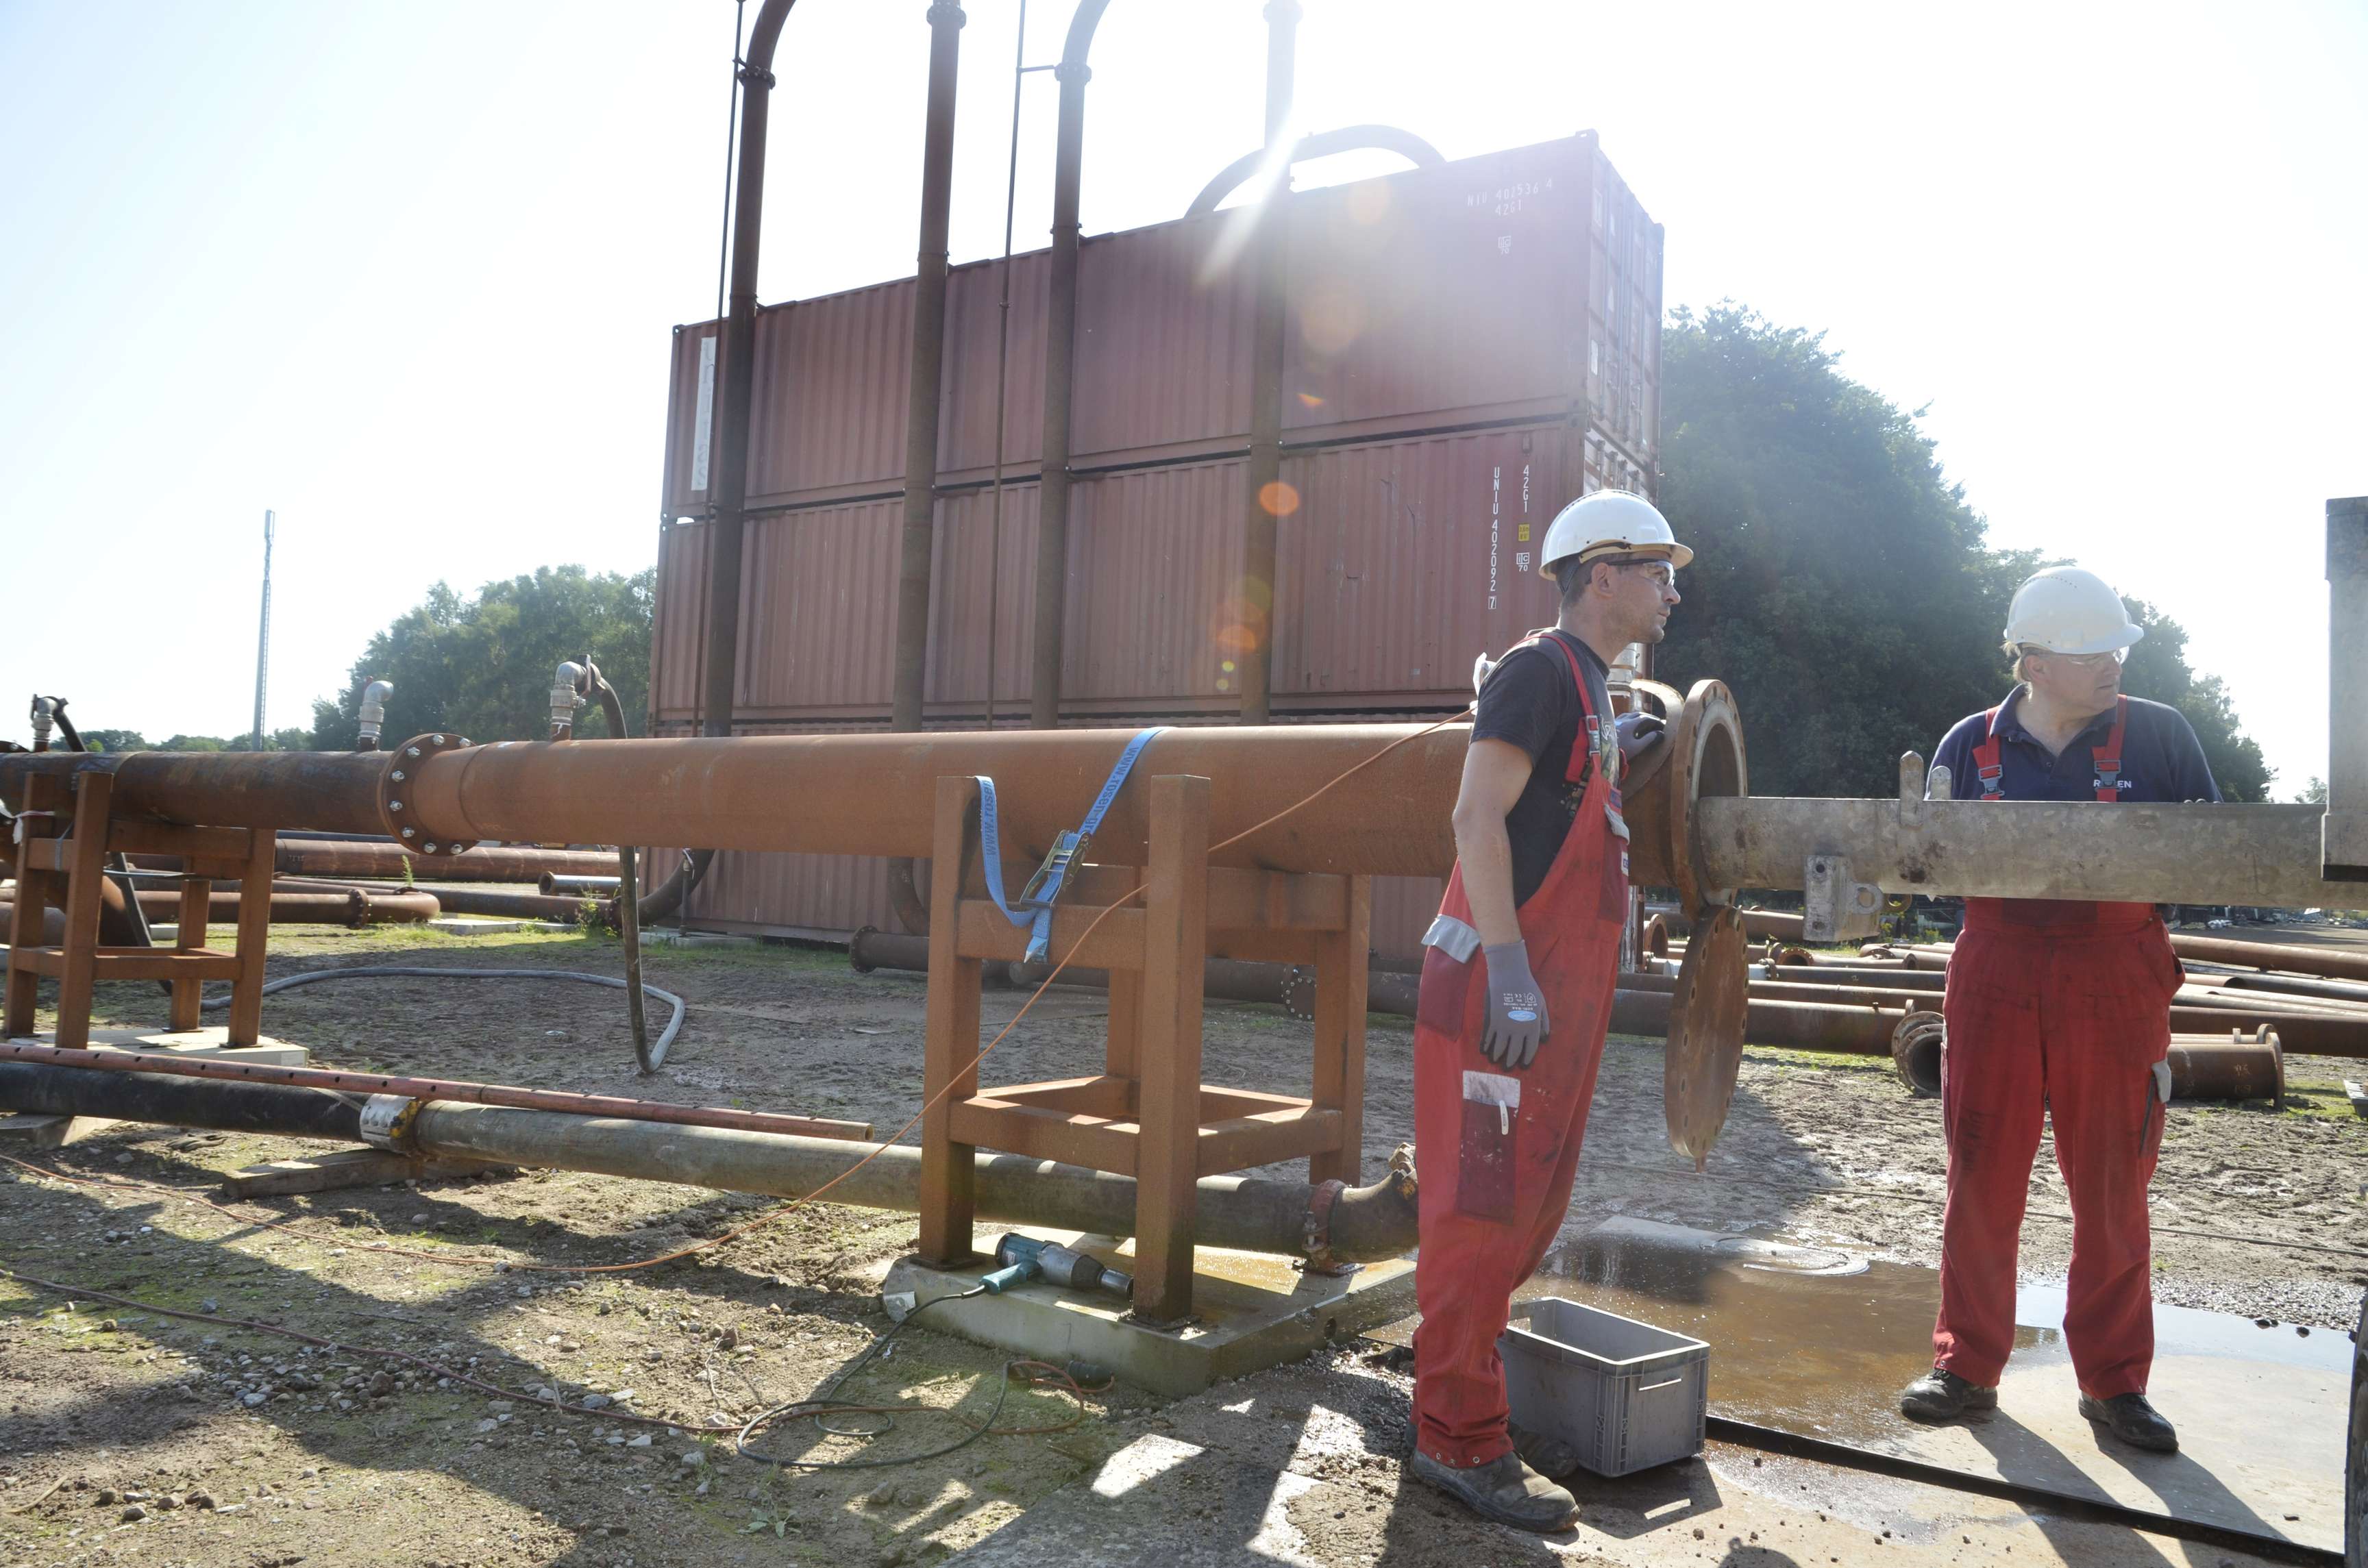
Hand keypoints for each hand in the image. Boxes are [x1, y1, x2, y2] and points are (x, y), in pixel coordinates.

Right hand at [1481, 941, 1549, 1068]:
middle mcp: (1519, 1029)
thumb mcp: (1541, 1005)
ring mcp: (1504, 1026)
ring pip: (1500, 1048)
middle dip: (1511, 1062)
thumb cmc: (1528, 988)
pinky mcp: (1492, 1020)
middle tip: (1508, 1068)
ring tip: (1495, 1062)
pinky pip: (1489, 1037)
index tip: (1524, 1065)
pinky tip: (1485, 1051)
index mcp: (1532, 1026)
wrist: (1509, 976)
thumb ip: (1544, 1022)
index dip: (1527, 1058)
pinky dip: (1486, 1046)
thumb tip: (1545, 1039)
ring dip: (1497, 1056)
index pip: (1530, 1048)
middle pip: (1514, 1052)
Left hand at [1613, 710, 1664, 764]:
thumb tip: (1659, 733)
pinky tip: (1629, 724)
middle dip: (1648, 716)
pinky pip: (1622, 718)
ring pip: (1629, 714)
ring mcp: (1615, 722)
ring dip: (1638, 716)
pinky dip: (1630, 718)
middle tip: (1654, 721)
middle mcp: (1622, 720)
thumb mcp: (1637, 747)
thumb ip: (1648, 739)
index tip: (1661, 723)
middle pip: (1637, 714)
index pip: (1645, 718)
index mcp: (1630, 724)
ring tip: (1643, 721)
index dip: (1654, 720)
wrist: (1601, 753)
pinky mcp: (1610, 725)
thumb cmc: (1620, 751)